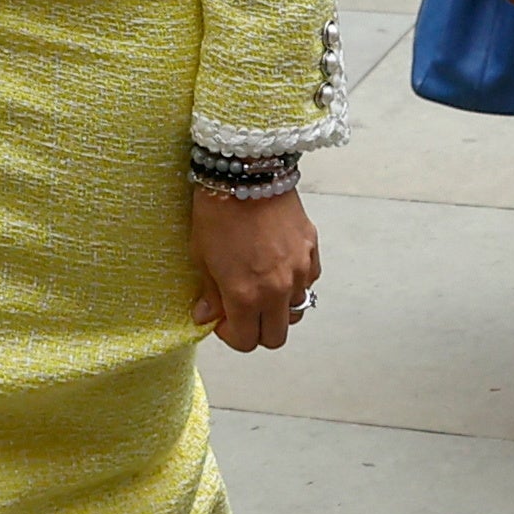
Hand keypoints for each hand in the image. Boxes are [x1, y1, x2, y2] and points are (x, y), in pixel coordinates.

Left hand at [188, 184, 320, 353]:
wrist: (246, 173)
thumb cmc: (218, 212)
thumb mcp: (202, 256)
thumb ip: (209, 293)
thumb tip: (206, 317)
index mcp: (246, 296)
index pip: (247, 341)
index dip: (232, 336)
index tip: (223, 320)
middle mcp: (277, 290)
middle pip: (277, 337)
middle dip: (258, 331)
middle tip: (242, 312)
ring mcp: (298, 271)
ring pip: (297, 311)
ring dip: (279, 308)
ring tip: (262, 288)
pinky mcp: (311, 251)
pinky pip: (308, 282)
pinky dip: (295, 283)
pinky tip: (278, 266)